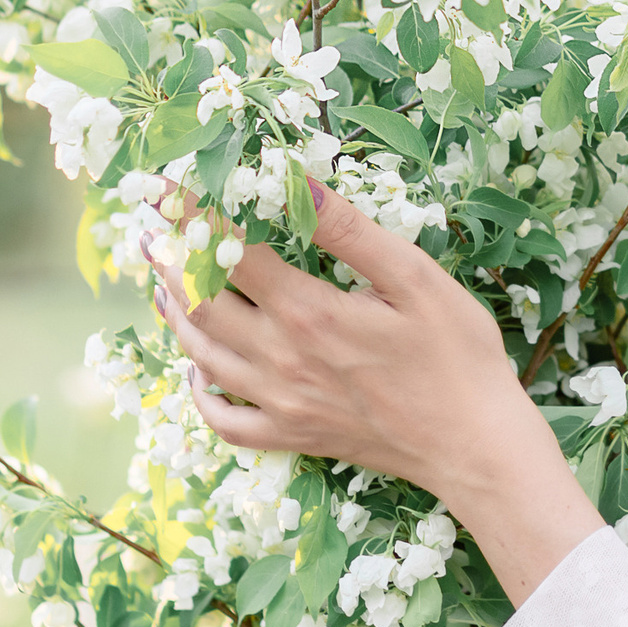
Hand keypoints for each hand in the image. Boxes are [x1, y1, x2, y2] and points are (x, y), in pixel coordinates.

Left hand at [143, 182, 560, 515]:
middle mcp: (281, 360)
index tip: (163, 188)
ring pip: (203, 355)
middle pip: (200, 303)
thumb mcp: (415, 278)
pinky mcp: (293, 436)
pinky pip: (225, 420)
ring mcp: (282, 403)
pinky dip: (201, 392)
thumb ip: (349, 231)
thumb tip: (297, 182)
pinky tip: (199, 367)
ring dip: (175, 313)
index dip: (190, 215)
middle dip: (169, 260)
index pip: (228, 253)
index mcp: (308, 313)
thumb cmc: (457, 354)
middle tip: (151, 228)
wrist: (476, 444)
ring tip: (163, 279)